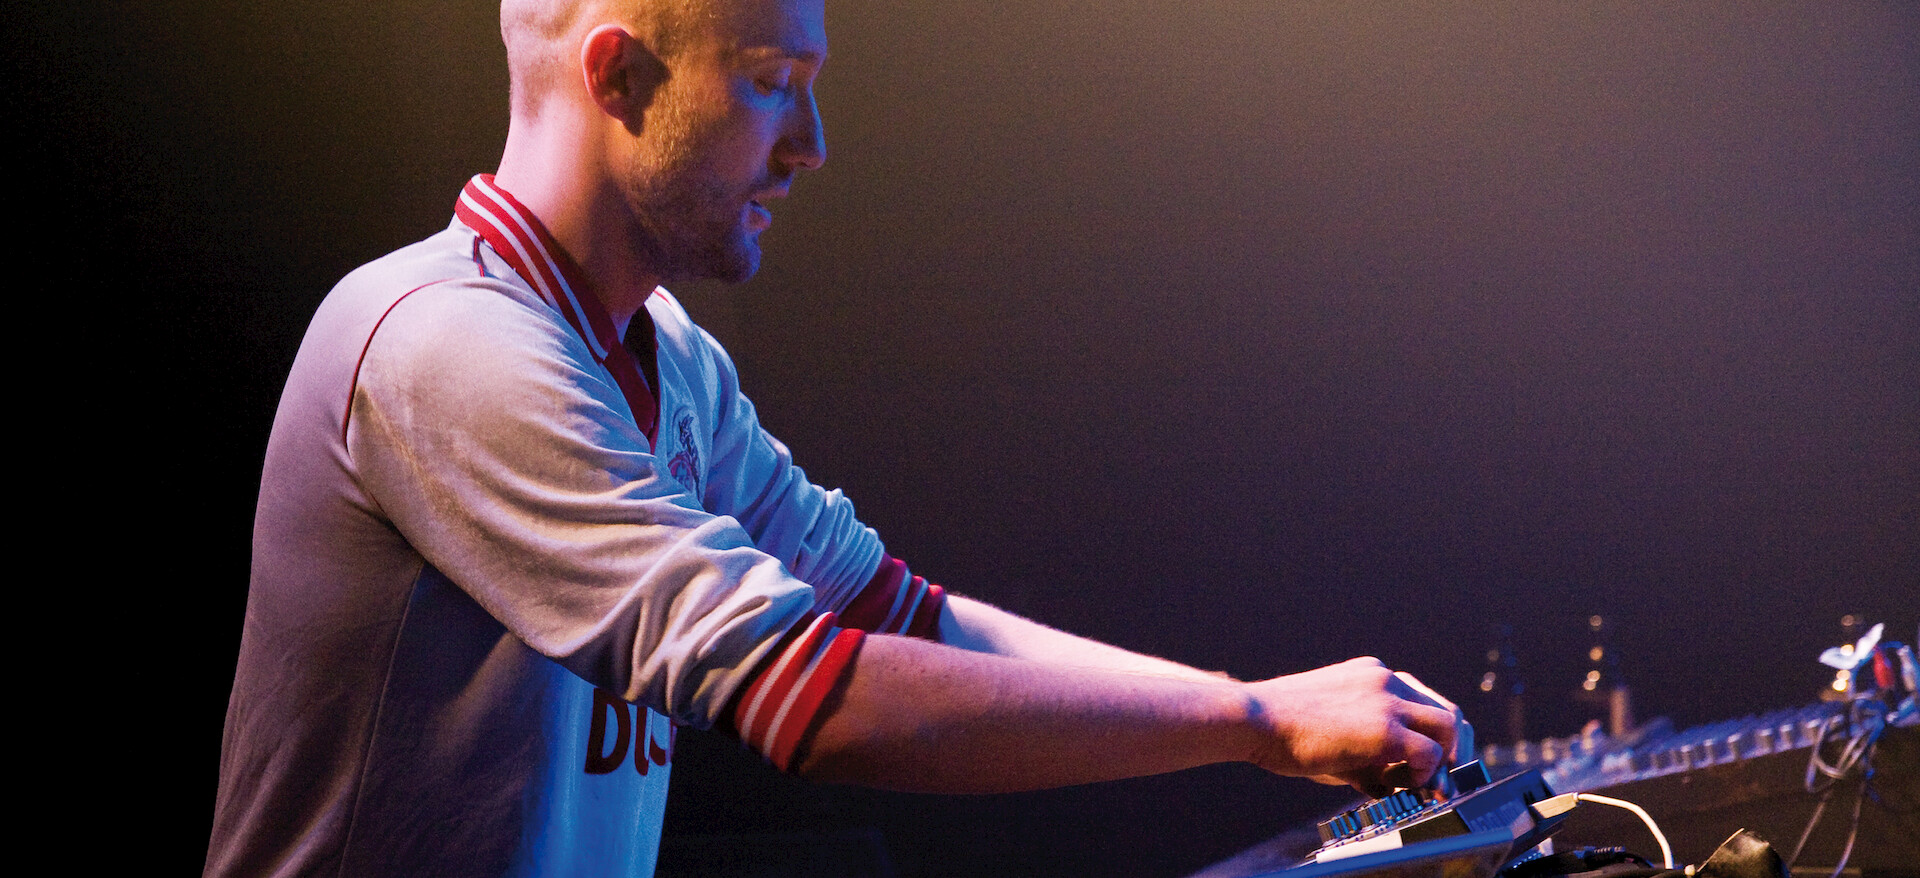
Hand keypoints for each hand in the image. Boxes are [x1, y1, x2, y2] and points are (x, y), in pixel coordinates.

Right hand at [1240, 657, 1463, 795]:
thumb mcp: (1333, 728)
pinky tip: (1402, 785)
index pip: (1424, 700)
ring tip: (1421, 784)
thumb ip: (1365, 749)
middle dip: (1451, 748)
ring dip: (1443, 760)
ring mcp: (1387, 701)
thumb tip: (1386, 785)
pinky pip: (1430, 754)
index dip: (1431, 735)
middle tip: (1440, 778)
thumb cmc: (1282, 728)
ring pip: (1448, 727)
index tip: (1426, 762)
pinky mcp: (1384, 730)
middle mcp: (1385, 679)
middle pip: (1446, 710)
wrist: (1253, 719)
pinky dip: (1426, 774)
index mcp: (1372, 674)